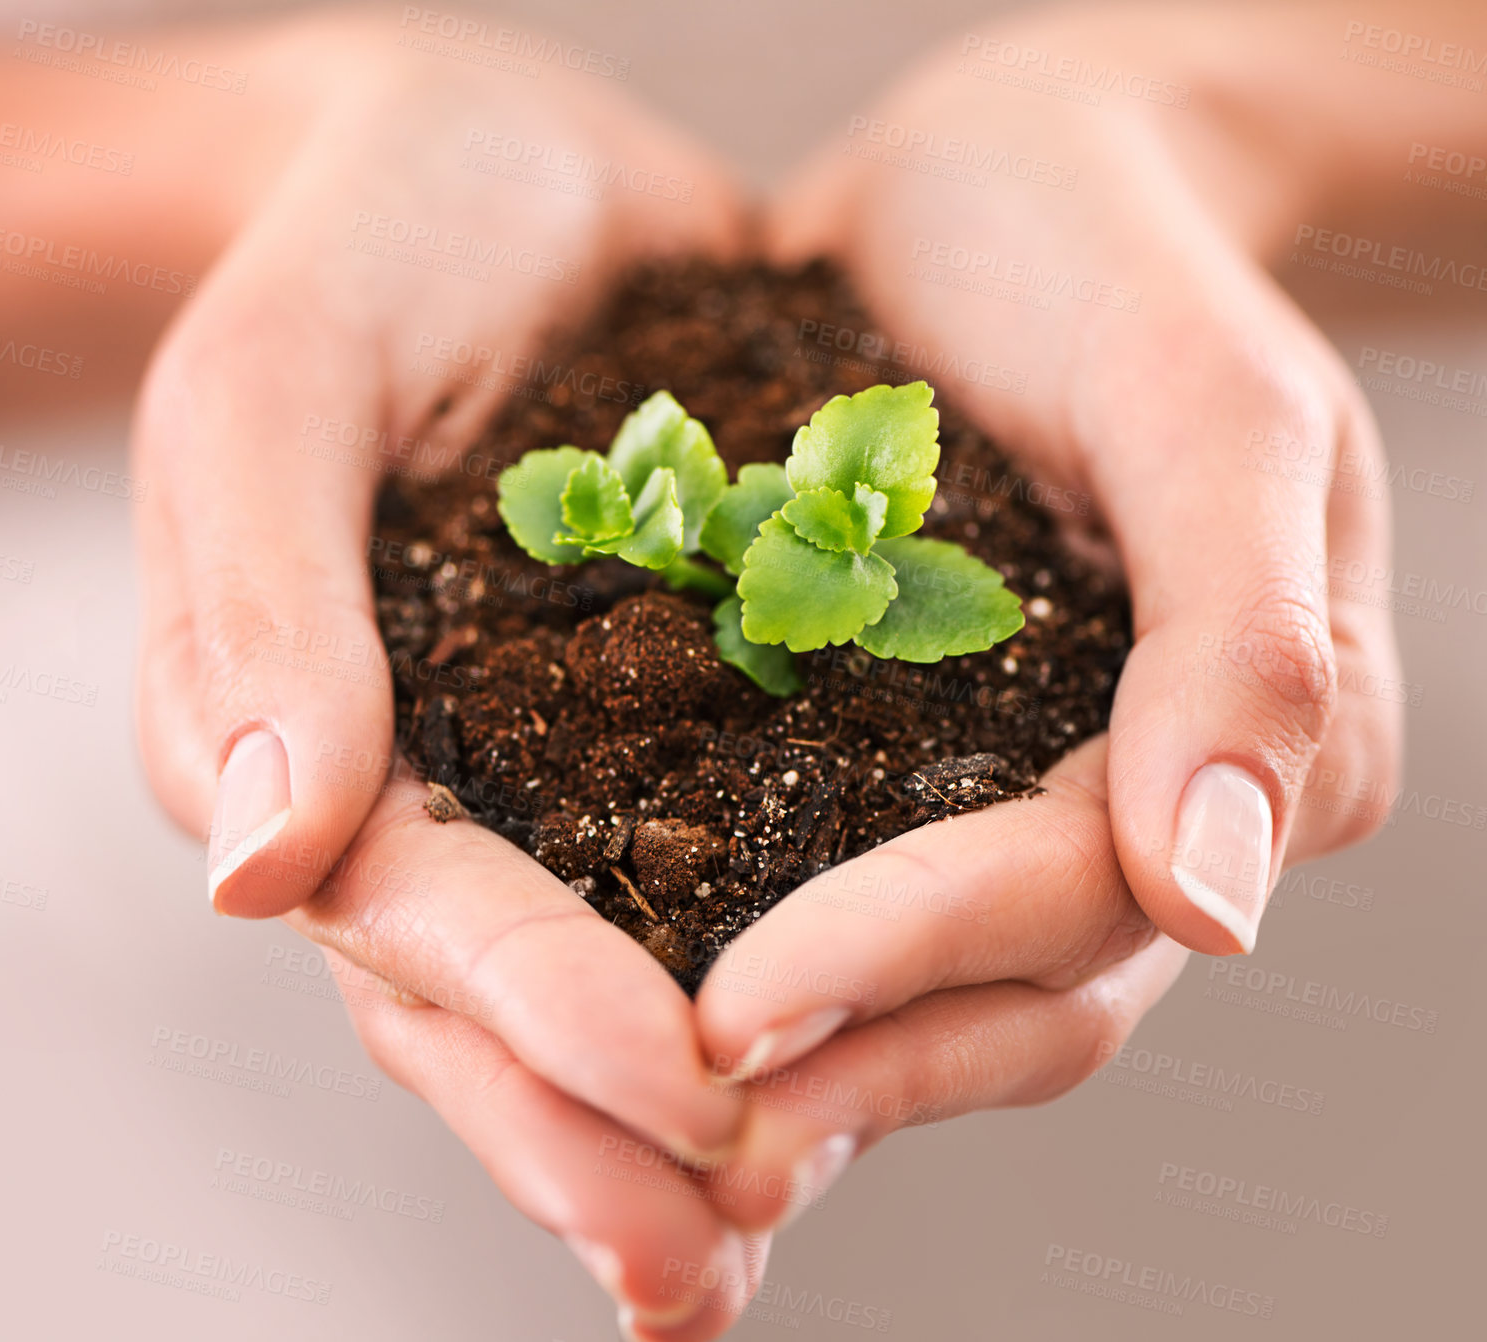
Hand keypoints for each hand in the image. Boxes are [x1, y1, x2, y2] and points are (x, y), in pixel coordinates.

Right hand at [129, 13, 766, 1332]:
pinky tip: (861, 1057)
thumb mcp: (281, 376)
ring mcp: (561, 763)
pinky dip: (782, 967)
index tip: (673, 1095)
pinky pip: (728, 861)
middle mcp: (443, 783)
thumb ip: (257, 601)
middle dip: (602, 1132)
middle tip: (710, 1261)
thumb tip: (251, 873)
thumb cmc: (376, 243)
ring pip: (615, 968)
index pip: (417, 913)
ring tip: (768, 1230)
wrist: (507, 171)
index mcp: (322, 732)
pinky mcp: (686, 709)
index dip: (532, 1011)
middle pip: (505, 999)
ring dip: (694, 1106)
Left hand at [686, 3, 1401, 1224]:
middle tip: (658, 1128)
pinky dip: (737, 957)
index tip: (732, 1012)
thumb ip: (1247, 638)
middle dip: (838, 1067)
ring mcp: (1005, 796)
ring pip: (918, 989)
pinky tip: (616, 1002)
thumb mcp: (1212, 403)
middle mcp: (1123, 810)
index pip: (1073, 903)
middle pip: (1000, 999)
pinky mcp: (894, 757)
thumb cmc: (1112, 259)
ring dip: (787, 1071)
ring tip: (622, 1127)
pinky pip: (823, 886)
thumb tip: (1220, 908)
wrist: (998, 187)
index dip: (906, 961)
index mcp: (1240, 753)